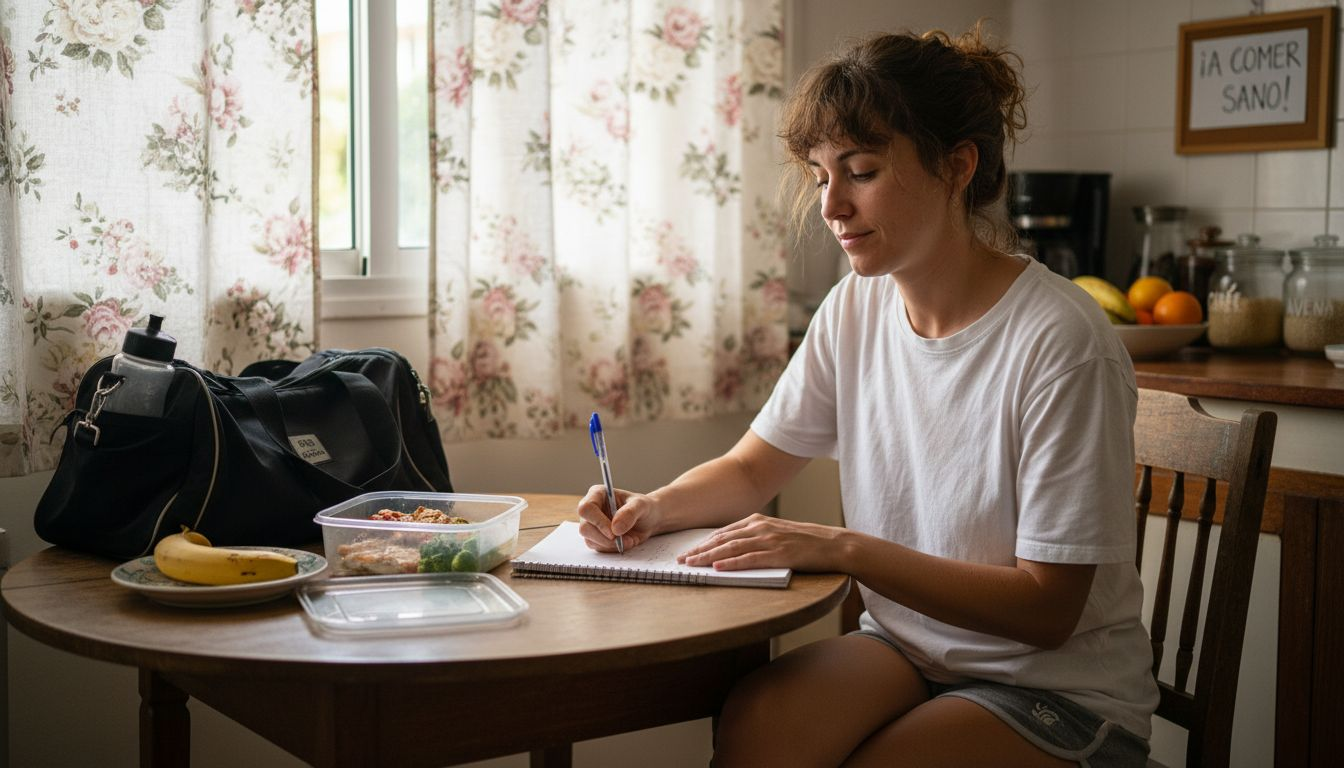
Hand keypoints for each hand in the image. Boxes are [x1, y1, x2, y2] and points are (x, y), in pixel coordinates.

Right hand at [575, 485, 663, 551]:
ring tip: (630, 540)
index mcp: (597, 494)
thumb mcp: (641, 505)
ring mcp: (592, 525)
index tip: (613, 533)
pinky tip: (626, 543)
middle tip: (624, 541)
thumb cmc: (643, 507)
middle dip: (605, 538)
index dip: (597, 522)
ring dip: (611, 545)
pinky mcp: (596, 538)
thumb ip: (629, 513)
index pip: (586, 508)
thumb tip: (615, 529)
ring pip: (590, 540)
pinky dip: (613, 549)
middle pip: (585, 527)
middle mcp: (591, 509)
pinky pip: (598, 548)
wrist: (648, 520)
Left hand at [677, 514, 846, 571]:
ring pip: (731, 549)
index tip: (687, 552)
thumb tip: (731, 549)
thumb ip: (754, 537)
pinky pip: (750, 559)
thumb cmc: (804, 541)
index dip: (703, 543)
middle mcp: (760, 527)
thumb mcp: (775, 533)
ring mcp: (769, 540)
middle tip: (682, 561)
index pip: (723, 533)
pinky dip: (732, 564)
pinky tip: (719, 568)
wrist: (832, 544)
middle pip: (722, 540)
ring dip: (709, 558)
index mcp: (757, 521)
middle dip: (699, 550)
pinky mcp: (779, 554)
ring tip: (693, 565)